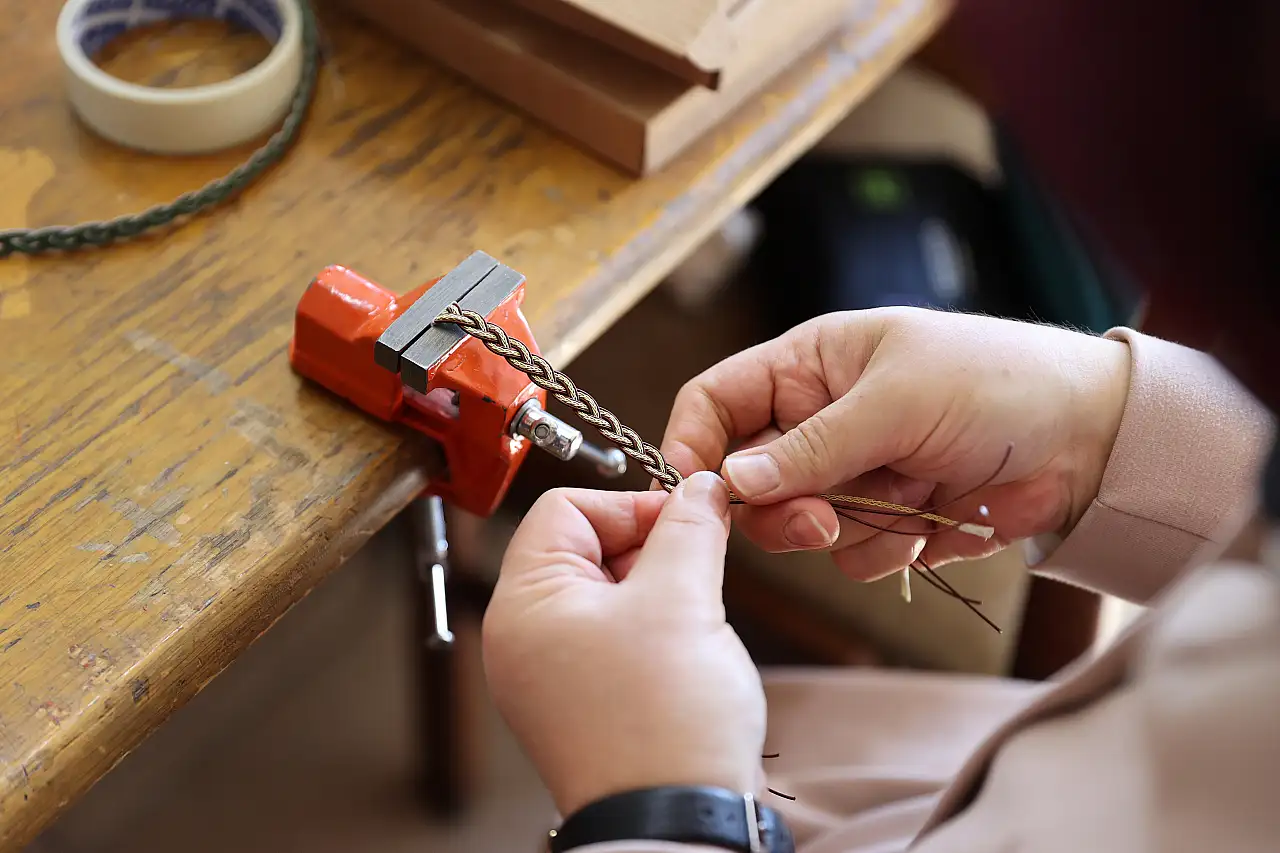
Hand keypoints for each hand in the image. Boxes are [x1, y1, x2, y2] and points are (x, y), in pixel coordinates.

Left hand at [482, 473, 765, 818]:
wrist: (676, 823)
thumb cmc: (663, 725)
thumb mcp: (682, 600)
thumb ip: (688, 528)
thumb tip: (699, 487)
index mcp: (523, 605)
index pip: (563, 509)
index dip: (629, 503)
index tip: (684, 519)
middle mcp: (525, 637)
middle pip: (586, 548)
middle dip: (650, 547)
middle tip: (698, 566)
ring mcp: (553, 673)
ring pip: (609, 592)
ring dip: (660, 588)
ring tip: (694, 619)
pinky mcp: (585, 700)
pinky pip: (617, 636)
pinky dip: (657, 627)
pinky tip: (689, 648)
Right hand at [660, 307, 1131, 578]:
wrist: (1092, 437)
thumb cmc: (996, 381)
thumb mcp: (897, 400)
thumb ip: (811, 446)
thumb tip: (729, 481)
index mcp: (809, 368)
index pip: (717, 401)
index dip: (695, 444)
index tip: (698, 492)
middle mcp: (819, 422)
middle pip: (749, 481)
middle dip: (782, 508)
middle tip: (823, 520)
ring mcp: (853, 475)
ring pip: (800, 529)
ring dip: (851, 528)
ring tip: (911, 498)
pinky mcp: (889, 519)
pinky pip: (854, 557)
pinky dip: (891, 547)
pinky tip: (935, 517)